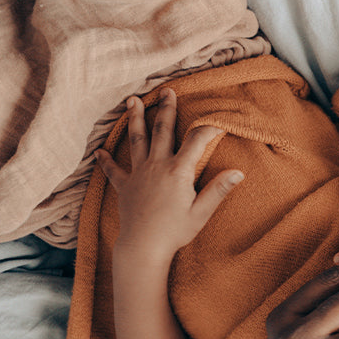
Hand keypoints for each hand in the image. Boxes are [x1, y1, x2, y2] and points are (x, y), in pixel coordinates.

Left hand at [96, 89, 242, 263]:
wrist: (143, 247)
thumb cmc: (175, 231)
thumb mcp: (201, 212)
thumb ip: (218, 190)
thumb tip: (238, 172)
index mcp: (178, 171)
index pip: (196, 142)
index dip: (209, 129)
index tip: (218, 123)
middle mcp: (157, 166)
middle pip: (162, 131)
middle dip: (165, 109)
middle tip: (167, 91)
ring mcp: (138, 174)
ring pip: (137, 140)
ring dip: (135, 119)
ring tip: (133, 101)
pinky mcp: (125, 187)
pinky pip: (114, 170)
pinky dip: (106, 160)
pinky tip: (99, 152)